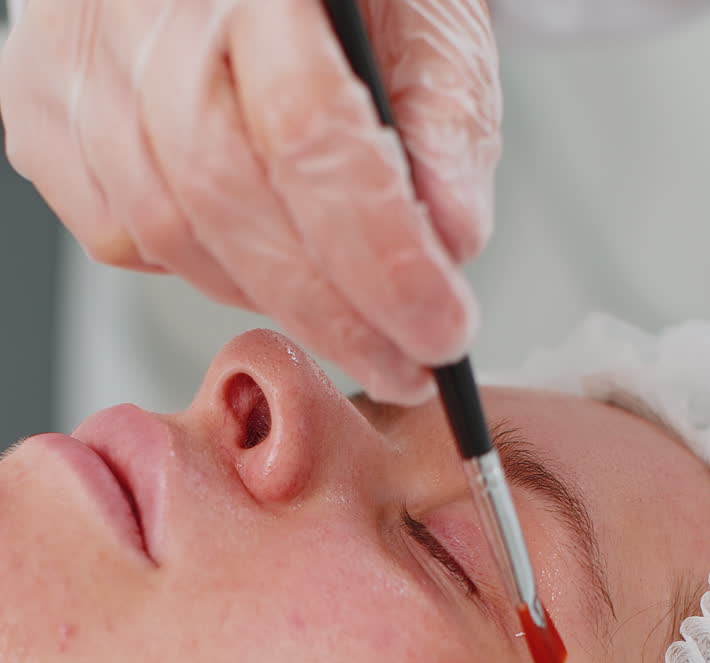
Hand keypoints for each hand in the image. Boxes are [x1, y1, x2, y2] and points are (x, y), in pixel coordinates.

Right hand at [0, 0, 500, 403]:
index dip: (380, 256)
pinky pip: (115, 234)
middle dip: (329, 311)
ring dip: (269, 296)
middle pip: (227, 199)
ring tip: (341, 312)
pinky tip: (252, 256)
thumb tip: (451, 243)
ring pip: (168, 232)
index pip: (311, 133)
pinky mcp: (41, 107)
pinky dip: (195, 269)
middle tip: (403, 361)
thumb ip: (444, 122)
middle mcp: (143, 6)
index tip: (439, 331)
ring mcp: (76, 57)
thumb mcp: (423, 18)